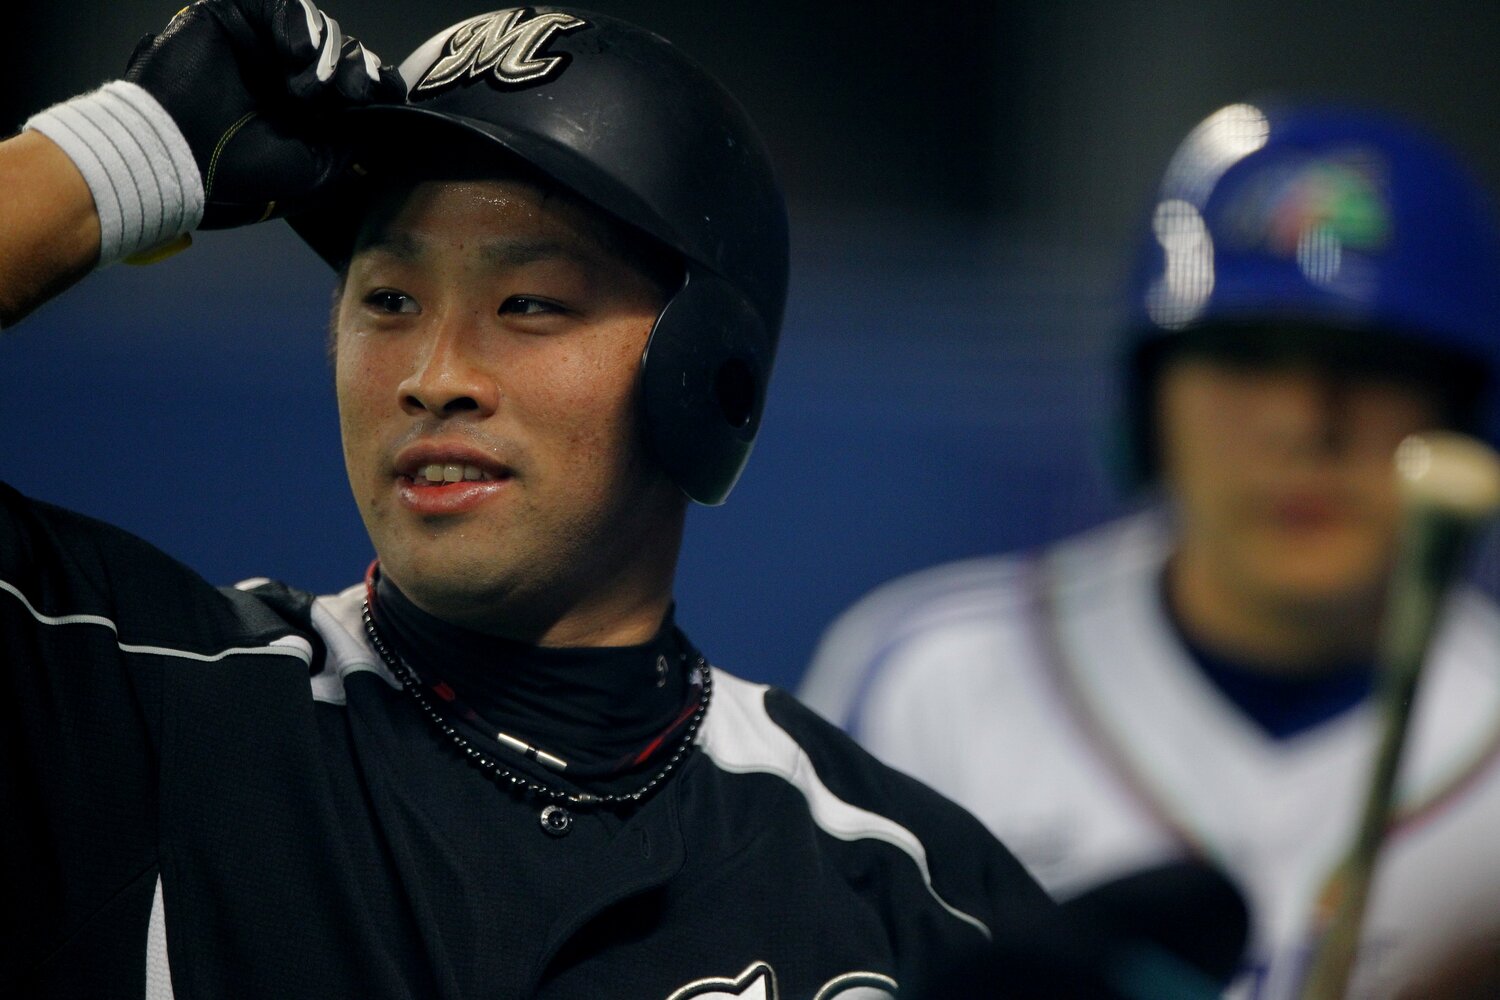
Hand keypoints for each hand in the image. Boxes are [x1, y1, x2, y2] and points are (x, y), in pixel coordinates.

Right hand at [125, 0, 404, 227]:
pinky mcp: (234, 15)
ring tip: (308, 89)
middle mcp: (287, 74)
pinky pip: (284, 4)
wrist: (178, 156)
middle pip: (347, 52)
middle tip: (350, 95)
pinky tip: (295, 55)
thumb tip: (388, 121)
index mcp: (308, 111)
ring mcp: (261, 44)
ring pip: (322, 28)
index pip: (358, 84)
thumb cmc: (240, 173)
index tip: (390, 95)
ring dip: (328, 56)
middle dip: (358, 71)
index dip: (379, 83)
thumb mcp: (317, 168)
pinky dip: (299, 25)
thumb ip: (353, 142)